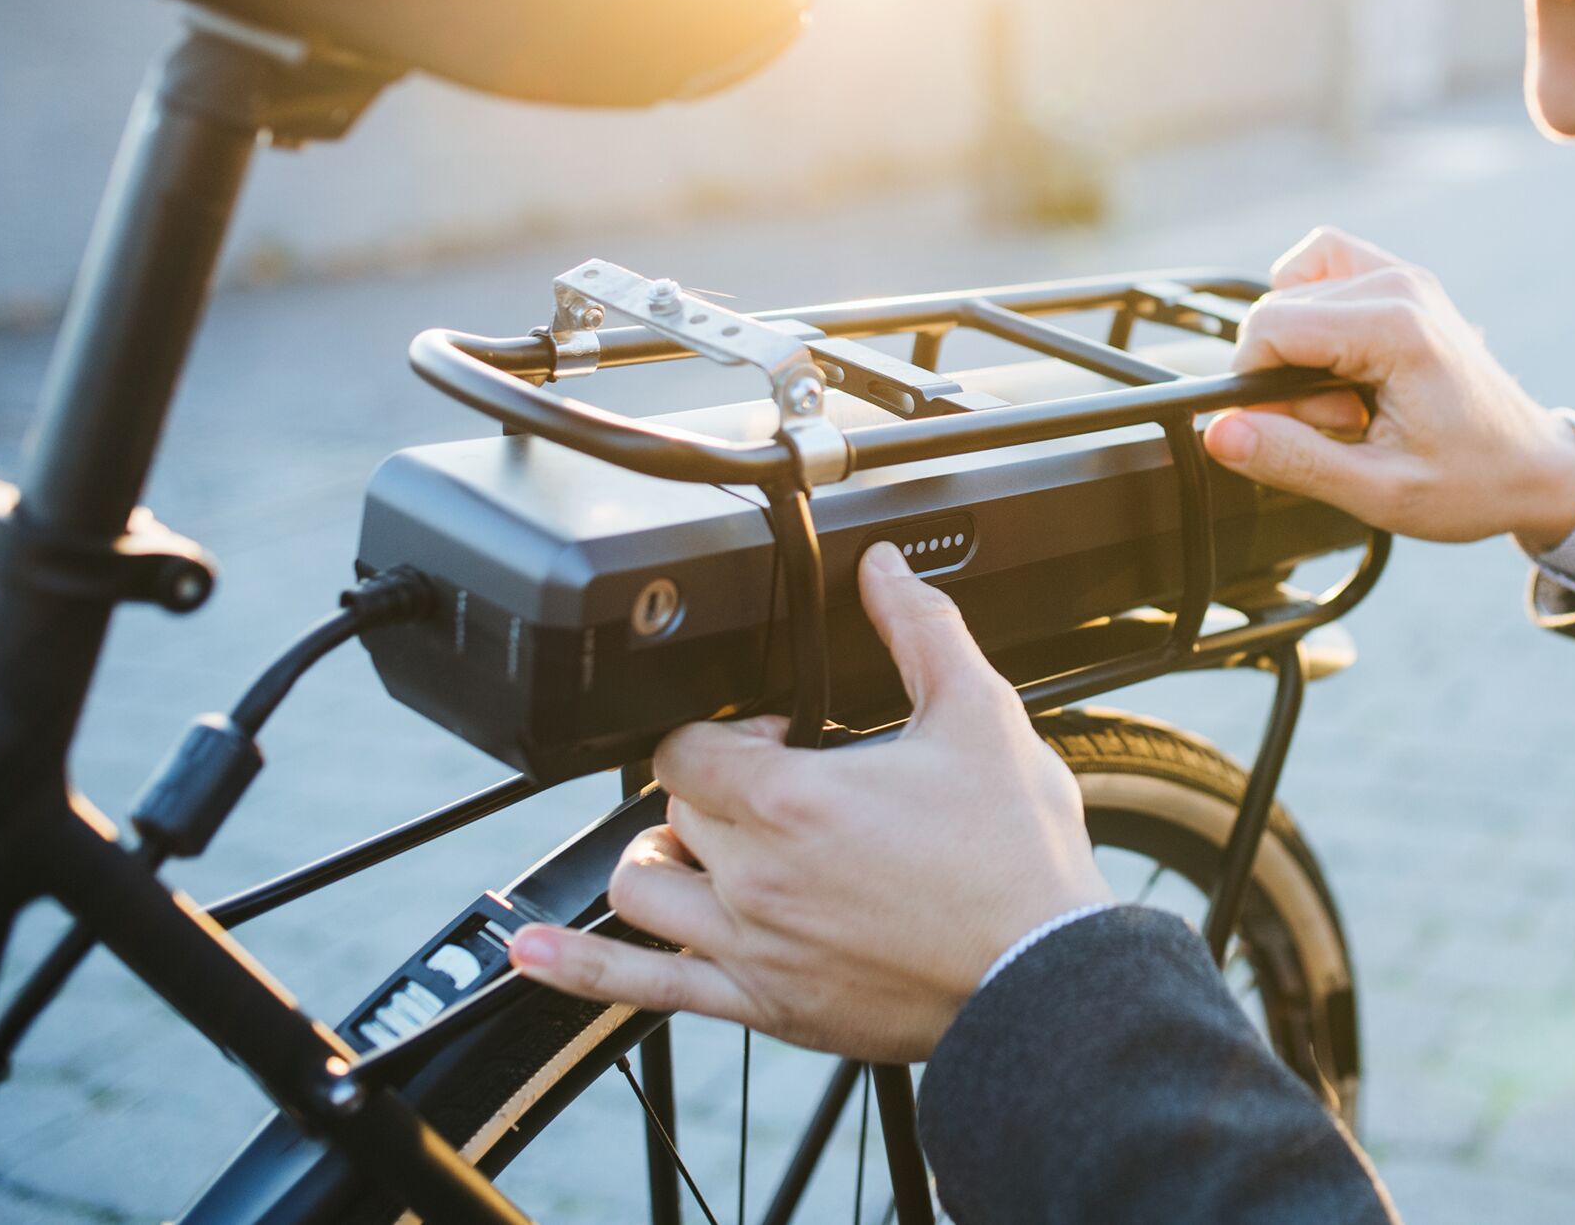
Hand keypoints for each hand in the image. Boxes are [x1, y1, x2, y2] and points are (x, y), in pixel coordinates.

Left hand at [507, 542, 1114, 1062]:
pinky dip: (576, 972)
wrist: (1042, 977)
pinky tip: (532, 957)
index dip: (726, 729)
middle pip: (671, 811)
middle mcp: (753, 876)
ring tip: (702, 850)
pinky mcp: (763, 1005)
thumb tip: (885, 569)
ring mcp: (749, 948)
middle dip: (712, 789)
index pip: (687, 746)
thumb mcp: (979, 718)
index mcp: (793, 799)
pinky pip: (641, 992)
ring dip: (660, 859)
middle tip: (779, 790)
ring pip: (641, 890)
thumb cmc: (1016, 862)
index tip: (779, 737)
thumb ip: (921, 631)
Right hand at [1204, 227, 1574, 549]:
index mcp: (1397, 329)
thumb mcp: (1377, 492)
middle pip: (1278, 310)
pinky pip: (1322, 267)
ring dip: (1300, 346)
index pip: (1269, 327)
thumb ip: (1292, 460)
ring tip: (1348, 397)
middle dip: (1285, 376)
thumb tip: (1220, 433)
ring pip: (1292, 288)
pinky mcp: (1401, 281)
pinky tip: (1336, 359)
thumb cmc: (1472, 483)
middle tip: (1346, 426)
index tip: (1297, 431)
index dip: (1255, 386)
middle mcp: (1400, 285)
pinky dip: (1311, 309)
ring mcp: (1403, 276)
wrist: (1535, 467)